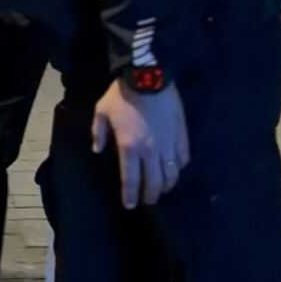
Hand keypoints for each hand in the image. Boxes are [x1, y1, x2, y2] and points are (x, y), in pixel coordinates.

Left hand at [91, 80, 189, 209]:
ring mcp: (168, 143)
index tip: (130, 205)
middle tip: (148, 200)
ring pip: (171, 174)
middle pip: (154, 182)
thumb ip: (98, 133)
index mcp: (129, 147)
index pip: (131, 180)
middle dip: (151, 195)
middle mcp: (151, 150)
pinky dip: (178, 167)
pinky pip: (182, 158)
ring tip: (162, 189)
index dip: (131, 195)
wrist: (147, 76)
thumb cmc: (121, 95)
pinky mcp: (181, 134)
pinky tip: (174, 169)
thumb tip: (98, 150)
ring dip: (167, 185)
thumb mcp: (101, 112)